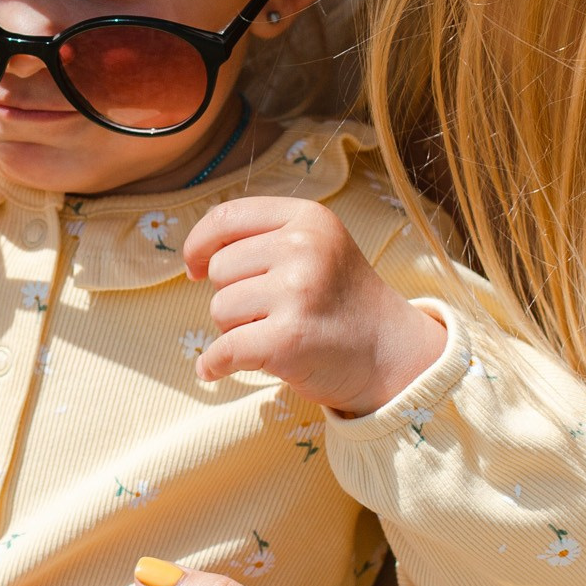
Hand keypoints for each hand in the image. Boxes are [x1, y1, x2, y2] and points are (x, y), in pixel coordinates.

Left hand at [184, 195, 445, 413]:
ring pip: (219, 309)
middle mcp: (304, 248)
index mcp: (308, 219)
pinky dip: (214, 364)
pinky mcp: (289, 338)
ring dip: (235, 329)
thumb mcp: (316, 247)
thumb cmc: (341, 302)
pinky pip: (224, 349)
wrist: (391, 354)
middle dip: (233, 295)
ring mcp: (298, 293)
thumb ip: (263, 238)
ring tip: (275, 333)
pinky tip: (214, 369)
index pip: (226, 216)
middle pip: (220, 268)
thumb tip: (194, 257)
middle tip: (273, 312)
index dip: (199, 243)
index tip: (194, 267)